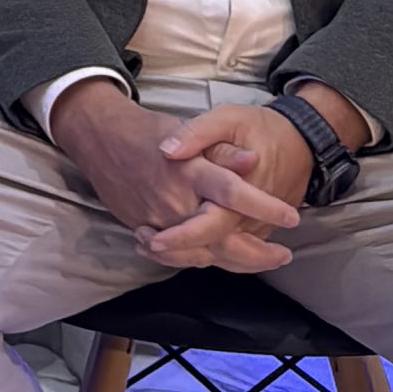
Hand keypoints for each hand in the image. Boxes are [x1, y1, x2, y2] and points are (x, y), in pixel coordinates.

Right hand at [49, 80, 299, 275]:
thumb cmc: (149, 131)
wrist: (100, 140)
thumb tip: (253, 161)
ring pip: (202, 254)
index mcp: (189, 171)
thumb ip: (221, 150)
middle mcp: (175, 201)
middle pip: (221, 238)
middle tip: (284, 256)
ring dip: (236, 262)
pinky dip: (204, 260)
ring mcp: (158, 221)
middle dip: (256, 253)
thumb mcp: (188, 129)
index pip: (232, 193)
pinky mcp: (145, 230)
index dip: (263, 206)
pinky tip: (223, 260)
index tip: (292, 218)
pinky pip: (179, 256)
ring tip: (263, 260)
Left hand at [147, 84, 366, 265]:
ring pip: (220, 256)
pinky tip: (175, 246)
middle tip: (142, 242)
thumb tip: (168, 150)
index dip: (181, 236)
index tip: (152, 238)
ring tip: (148, 246)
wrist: (302, 142)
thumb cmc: (261, 128)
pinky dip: (203, 251)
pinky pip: (230, 251)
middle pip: (213, 249)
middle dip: (176, 253)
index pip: (210, 225)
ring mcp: (254, 227)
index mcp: (240, 193)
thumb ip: (197, 134)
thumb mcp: (228, 119)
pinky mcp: (255, 228)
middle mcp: (249, 218)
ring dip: (185, 255)